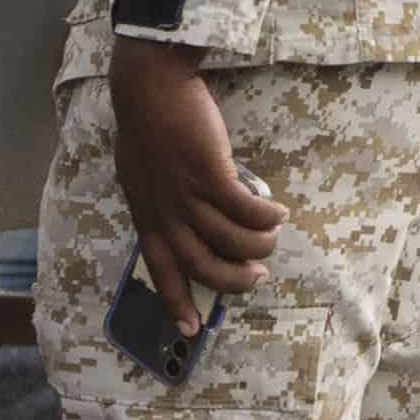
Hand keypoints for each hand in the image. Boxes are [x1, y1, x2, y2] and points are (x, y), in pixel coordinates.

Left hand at [106, 37, 284, 300]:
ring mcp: (186, 194)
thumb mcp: (140, 176)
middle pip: (202, 265)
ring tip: (272, 239)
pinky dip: (267, 218)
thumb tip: (183, 222)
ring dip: (259, 246)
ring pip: (231, 240)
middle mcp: (164, 212)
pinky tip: (279, 215)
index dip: (176, 302)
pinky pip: (247, 210)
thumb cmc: (148, 129)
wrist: (149, 89)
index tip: (189, 330)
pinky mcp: (210, 173)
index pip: (160, 269)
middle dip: (233, 280)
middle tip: (256, 277)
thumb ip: (160, 203)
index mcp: (146, 215)